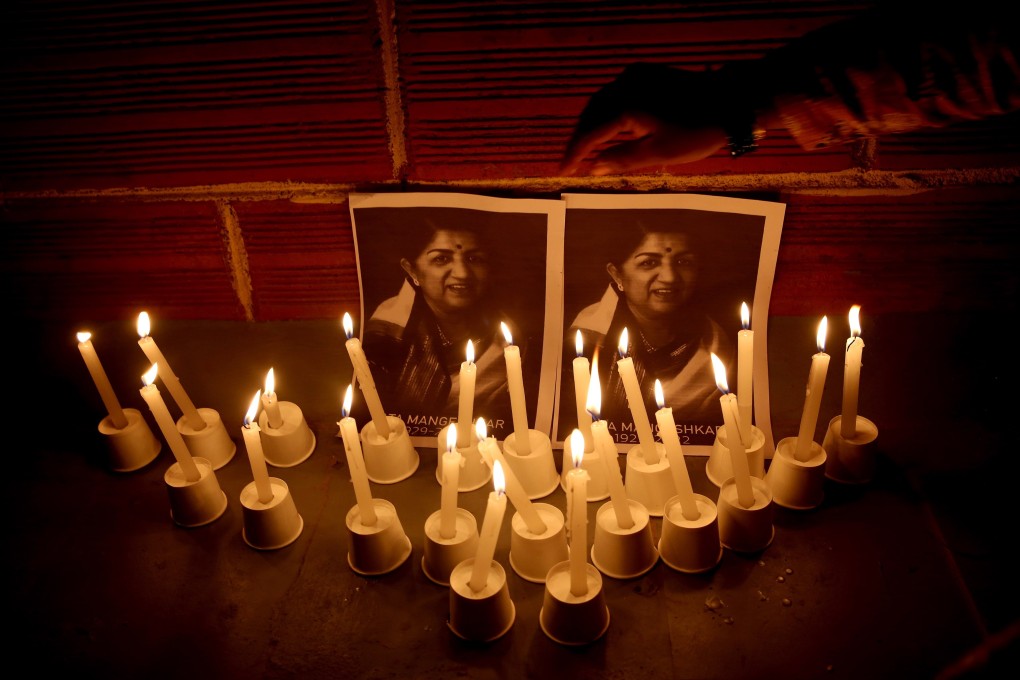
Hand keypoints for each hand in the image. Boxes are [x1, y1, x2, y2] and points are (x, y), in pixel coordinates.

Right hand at [559, 63, 731, 175]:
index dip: (575, 154)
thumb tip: (593, 168)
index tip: (563, 171)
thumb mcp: (659, 152)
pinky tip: (606, 127)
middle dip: (580, 139)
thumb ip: (622, 159)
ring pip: (602, 102)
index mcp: (626, 106)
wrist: (731, 101)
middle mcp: (625, 85)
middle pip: (591, 114)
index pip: (590, 134)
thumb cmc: (698, 130)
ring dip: (592, 125)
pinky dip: (606, 112)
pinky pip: (616, 93)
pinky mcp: (646, 74)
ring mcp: (636, 76)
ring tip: (585, 148)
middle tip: (571, 162)